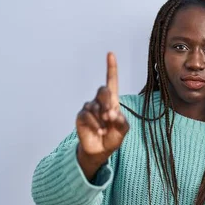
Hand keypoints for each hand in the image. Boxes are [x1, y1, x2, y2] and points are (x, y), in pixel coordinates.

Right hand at [76, 52, 128, 179]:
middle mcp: (99, 101)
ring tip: (105, 130)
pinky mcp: (81, 116)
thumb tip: (112, 113)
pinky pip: (87, 115)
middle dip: (107, 103)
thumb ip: (121, 121)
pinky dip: (95, 124)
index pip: (111, 81)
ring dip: (102, 119)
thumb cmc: (113, 137)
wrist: (100, 150)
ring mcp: (89, 108)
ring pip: (95, 106)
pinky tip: (99, 132)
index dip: (111, 68)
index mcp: (112, 101)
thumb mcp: (122, 130)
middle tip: (110, 117)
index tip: (110, 54)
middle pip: (103, 91)